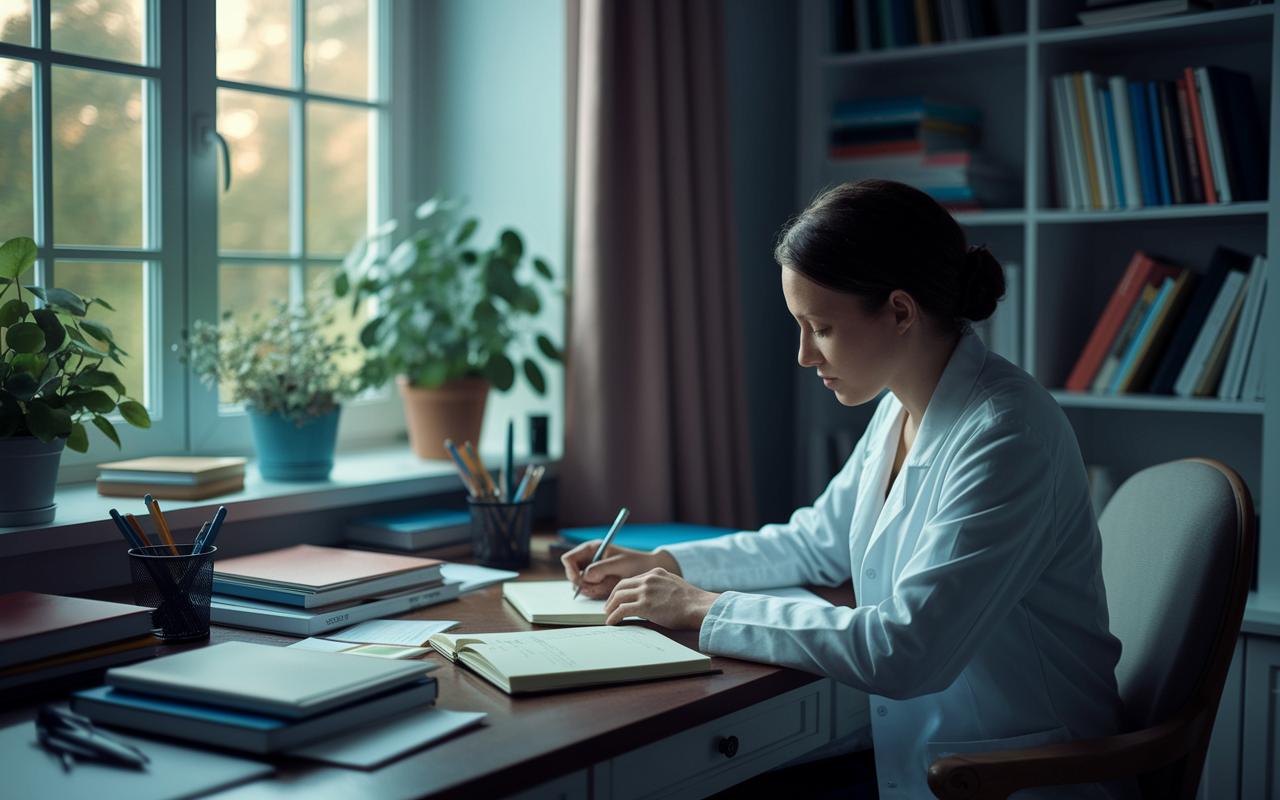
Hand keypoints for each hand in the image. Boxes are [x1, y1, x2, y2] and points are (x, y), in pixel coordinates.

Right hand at [561, 541, 680, 599]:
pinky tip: (611, 587)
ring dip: (594, 588)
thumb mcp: (619, 564)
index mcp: (591, 549)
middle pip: (572, 575)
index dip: (571, 571)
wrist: (647, 570)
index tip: (581, 581)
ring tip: (611, 584)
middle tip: (600, 586)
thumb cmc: (636, 562)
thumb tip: (585, 577)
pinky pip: (590, 591)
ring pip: (581, 585)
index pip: (568, 559)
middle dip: (584, 583)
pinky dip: (599, 592)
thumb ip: (601, 569)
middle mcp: (588, 559)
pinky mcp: (596, 582)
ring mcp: (591, 572)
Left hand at [604, 568, 719, 629]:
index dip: (623, 590)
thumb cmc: (692, 602)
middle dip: (612, 597)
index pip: (633, 579)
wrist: (699, 607)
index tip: (620, 598)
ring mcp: (646, 591)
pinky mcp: (644, 605)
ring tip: (608, 615)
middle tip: (609, 607)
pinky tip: (611, 622)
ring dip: (610, 607)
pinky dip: (614, 616)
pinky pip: (622, 610)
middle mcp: (649, 579)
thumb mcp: (674, 585)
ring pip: (619, 597)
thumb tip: (653, 598)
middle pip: (621, 585)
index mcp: (656, 572)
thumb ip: (661, 587)